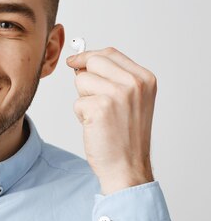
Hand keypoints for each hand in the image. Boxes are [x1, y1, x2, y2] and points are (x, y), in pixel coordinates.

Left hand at [66, 47, 155, 194]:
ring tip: (100, 116)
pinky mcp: (99, 107)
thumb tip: (82, 62)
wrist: (128, 167)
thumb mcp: (131, 100)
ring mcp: (118, 94)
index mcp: (145, 78)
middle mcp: (134, 83)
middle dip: (85, 78)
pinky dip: (80, 115)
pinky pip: (76, 102)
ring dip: (83, 99)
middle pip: (93, 61)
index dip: (89, 56)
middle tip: (93, 100)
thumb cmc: (125, 136)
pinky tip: (96, 126)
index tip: (75, 61)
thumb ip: (114, 78)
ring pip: (81, 80)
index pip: (110, 53)